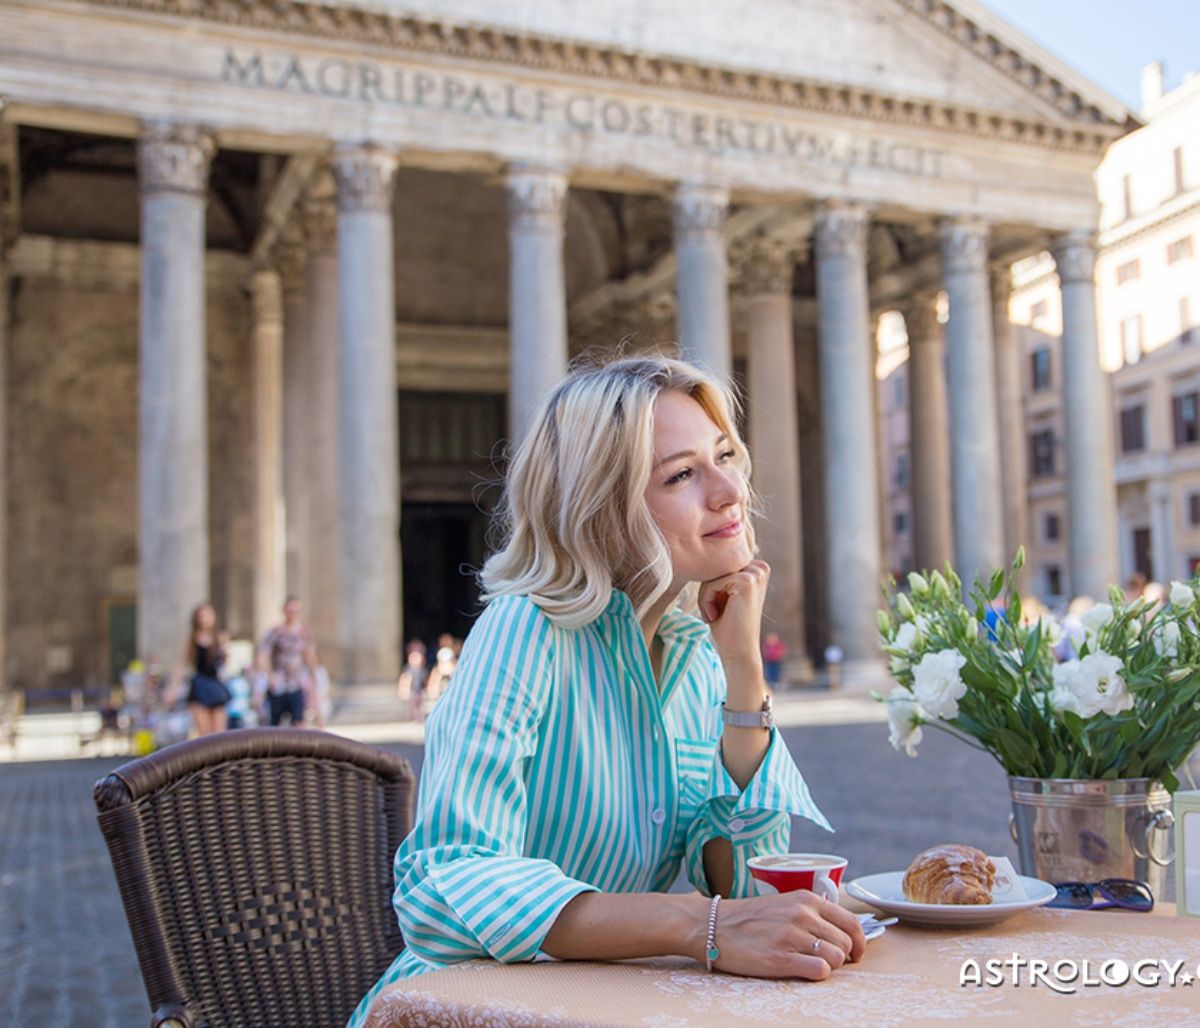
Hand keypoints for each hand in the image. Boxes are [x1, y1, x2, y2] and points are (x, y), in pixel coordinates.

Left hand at [697, 560, 770, 668]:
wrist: (739, 652)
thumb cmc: (727, 625)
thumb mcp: (723, 593)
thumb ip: (720, 574)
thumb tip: (701, 554)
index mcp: (757, 568)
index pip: (718, 564)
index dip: (711, 586)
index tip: (720, 607)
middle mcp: (759, 568)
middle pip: (715, 567)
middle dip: (708, 590)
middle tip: (716, 612)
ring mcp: (755, 574)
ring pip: (711, 575)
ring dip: (706, 597)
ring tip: (716, 614)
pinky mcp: (746, 582)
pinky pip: (710, 584)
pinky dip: (706, 601)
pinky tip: (715, 616)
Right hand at [703, 891, 866, 978]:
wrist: (714, 925)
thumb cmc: (750, 917)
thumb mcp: (785, 902)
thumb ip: (812, 912)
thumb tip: (841, 931)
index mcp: (806, 899)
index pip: (851, 922)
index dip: (860, 942)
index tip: (856, 953)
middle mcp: (803, 915)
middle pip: (846, 943)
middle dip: (842, 956)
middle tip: (827, 960)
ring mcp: (792, 936)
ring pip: (836, 958)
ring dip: (829, 966)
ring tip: (810, 963)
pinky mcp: (780, 958)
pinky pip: (820, 970)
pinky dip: (818, 973)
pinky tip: (803, 969)